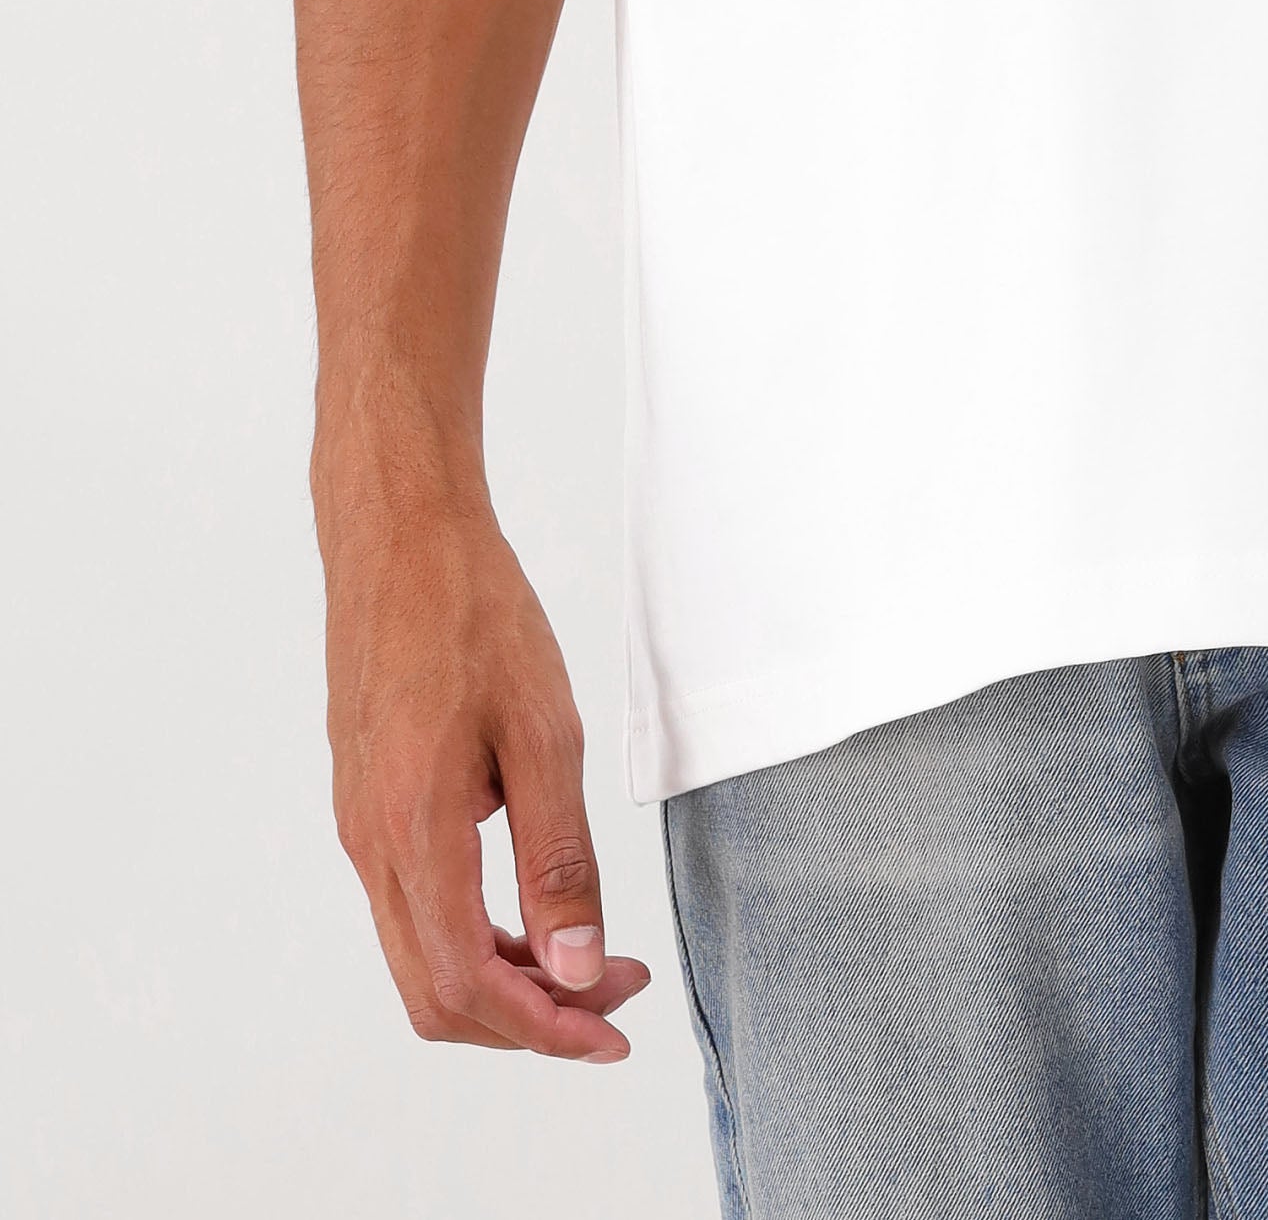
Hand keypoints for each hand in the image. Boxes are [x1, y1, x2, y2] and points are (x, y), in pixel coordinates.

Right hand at [321, 485, 650, 1061]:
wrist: (399, 535)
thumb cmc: (472, 612)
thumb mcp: (542, 732)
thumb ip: (558, 858)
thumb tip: (577, 967)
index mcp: (413, 832)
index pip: (468, 984)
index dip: (542, 1027)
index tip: (610, 1029)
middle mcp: (370, 844)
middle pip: (436, 993)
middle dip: (529, 1016)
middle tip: (612, 995)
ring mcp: (358, 826)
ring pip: (421, 954)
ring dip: (503, 977)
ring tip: (586, 955)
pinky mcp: (364, 803)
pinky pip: (411, 906)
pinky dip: (474, 932)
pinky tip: (531, 905)